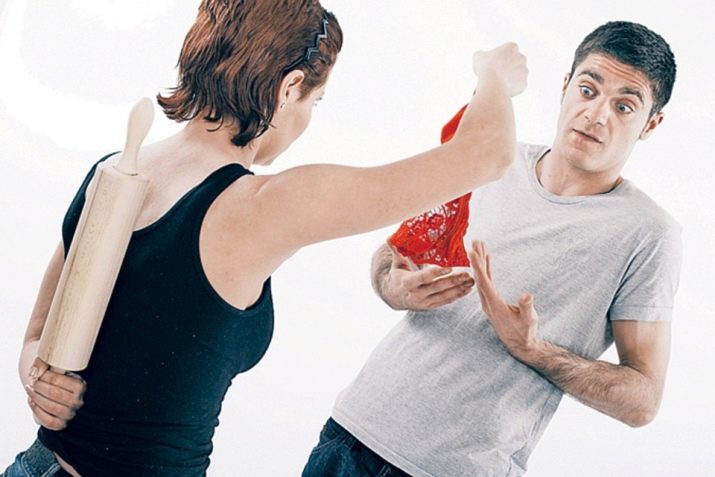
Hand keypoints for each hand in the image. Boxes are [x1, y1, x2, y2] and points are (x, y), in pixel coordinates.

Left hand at [25, 357, 85, 430]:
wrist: (63, 398)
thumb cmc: (60, 383)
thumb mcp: (59, 372)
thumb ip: (47, 365)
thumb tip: (37, 367)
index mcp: (80, 386)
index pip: (58, 380)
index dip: (43, 376)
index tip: (37, 373)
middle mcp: (77, 401)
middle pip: (53, 393)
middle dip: (38, 387)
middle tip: (32, 382)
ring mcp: (70, 414)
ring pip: (49, 406)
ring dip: (35, 397)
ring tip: (30, 390)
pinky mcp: (61, 424)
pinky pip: (47, 420)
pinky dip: (36, 410)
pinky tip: (32, 402)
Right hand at [382, 244, 474, 310]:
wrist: (393, 297)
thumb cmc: (397, 275)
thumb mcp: (396, 264)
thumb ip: (396, 251)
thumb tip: (390, 237)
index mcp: (408, 282)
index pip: (424, 277)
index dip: (437, 273)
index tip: (450, 267)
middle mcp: (416, 294)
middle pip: (438, 287)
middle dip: (454, 281)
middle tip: (468, 274)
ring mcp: (423, 302)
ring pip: (444, 296)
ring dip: (459, 289)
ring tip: (472, 281)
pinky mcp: (429, 307)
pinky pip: (445, 302)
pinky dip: (457, 296)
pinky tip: (467, 290)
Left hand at [470, 240, 541, 357]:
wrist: (520, 345)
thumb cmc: (525, 333)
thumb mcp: (529, 320)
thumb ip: (526, 308)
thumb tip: (526, 295)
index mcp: (493, 304)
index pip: (483, 282)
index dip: (477, 266)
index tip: (472, 252)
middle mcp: (487, 301)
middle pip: (479, 276)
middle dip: (477, 258)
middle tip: (474, 241)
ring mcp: (489, 300)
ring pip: (482, 277)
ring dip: (481, 261)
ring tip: (479, 244)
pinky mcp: (493, 300)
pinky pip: (487, 281)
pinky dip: (486, 269)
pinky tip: (487, 258)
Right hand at [472, 42, 527, 96]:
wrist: (494, 84)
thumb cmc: (486, 68)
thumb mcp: (478, 57)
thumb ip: (482, 54)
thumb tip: (481, 56)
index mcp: (512, 47)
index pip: (507, 51)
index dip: (498, 58)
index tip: (492, 64)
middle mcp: (522, 57)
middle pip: (514, 62)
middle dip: (507, 67)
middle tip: (496, 74)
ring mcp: (524, 71)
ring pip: (517, 74)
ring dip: (509, 78)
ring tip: (498, 82)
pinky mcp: (524, 83)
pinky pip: (517, 86)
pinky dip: (511, 88)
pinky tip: (502, 89)